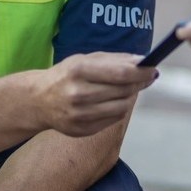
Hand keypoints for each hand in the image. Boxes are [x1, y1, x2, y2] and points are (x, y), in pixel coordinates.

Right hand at [35, 52, 155, 136]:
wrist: (38, 100)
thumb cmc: (67, 75)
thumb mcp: (84, 60)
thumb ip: (114, 60)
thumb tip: (142, 62)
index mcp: (79, 71)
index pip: (121, 74)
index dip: (141, 73)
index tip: (153, 69)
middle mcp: (78, 94)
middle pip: (123, 91)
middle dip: (139, 83)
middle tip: (145, 77)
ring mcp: (79, 115)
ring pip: (121, 108)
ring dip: (129, 97)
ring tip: (125, 90)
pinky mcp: (81, 130)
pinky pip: (112, 120)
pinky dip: (117, 110)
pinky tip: (109, 102)